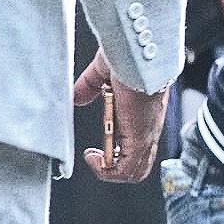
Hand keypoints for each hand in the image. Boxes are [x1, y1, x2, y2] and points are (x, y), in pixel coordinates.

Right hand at [72, 48, 167, 183]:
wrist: (137, 51)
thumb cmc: (127, 56)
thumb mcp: (104, 74)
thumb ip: (90, 86)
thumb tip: (76, 97)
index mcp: (142, 116)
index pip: (138, 149)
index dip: (116, 154)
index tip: (96, 147)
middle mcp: (147, 129)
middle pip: (139, 165)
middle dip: (114, 168)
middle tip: (96, 157)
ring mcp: (146, 135)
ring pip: (135, 171)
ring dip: (110, 171)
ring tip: (94, 158)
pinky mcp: (140, 137)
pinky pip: (127, 169)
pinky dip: (107, 171)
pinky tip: (92, 156)